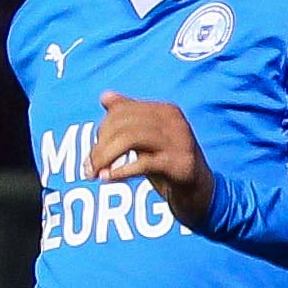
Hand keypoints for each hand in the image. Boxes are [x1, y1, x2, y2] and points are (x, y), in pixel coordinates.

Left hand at [92, 95, 212, 229]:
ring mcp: (179, 142)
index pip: (123, 110)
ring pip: (131, 139)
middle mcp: (173, 121)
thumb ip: (128, 116)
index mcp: (165, 110)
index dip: (102, 130)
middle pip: (124, 124)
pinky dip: (121, 171)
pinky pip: (144, 163)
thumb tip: (105, 96)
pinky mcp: (181, 165)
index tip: (93, 152)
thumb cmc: (169, 162)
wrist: (199, 191)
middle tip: (88, 168)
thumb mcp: (147, 137)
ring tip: (96, 174)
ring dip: (106, 157)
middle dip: (100, 146)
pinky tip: (109, 178)